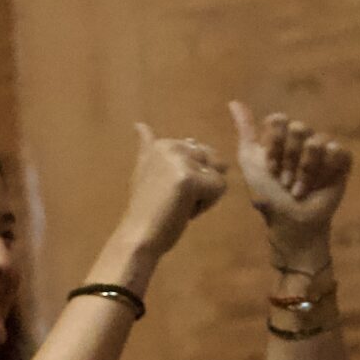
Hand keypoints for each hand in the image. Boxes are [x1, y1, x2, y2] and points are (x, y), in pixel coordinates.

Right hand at [121, 124, 228, 252]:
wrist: (139, 234)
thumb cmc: (146, 208)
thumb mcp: (145, 170)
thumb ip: (148, 146)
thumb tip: (139, 124)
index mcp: (162, 143)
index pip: (202, 153)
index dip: (194, 175)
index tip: (168, 189)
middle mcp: (170, 146)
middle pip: (213, 161)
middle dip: (203, 182)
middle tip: (176, 198)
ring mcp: (180, 161)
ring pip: (218, 174)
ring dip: (206, 194)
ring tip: (181, 203)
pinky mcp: (190, 179)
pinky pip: (220, 188)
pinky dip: (207, 205)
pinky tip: (184, 211)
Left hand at [230, 102, 350, 249]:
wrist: (290, 217)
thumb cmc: (266, 191)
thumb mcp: (250, 160)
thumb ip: (245, 130)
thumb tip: (233, 101)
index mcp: (281, 134)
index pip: (278, 120)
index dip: (273, 146)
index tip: (269, 168)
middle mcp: (302, 137)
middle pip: (298, 128)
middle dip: (288, 159)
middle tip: (284, 180)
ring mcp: (323, 148)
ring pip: (317, 142)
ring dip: (305, 171)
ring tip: (300, 187)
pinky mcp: (342, 160)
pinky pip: (338, 151)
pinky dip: (326, 171)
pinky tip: (320, 184)